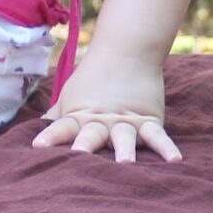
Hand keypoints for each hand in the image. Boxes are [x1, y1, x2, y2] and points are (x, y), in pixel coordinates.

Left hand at [32, 57, 179, 162]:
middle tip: (80, 155)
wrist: (128, 50)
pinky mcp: (149, 120)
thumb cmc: (94, 77)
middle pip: (92, 134)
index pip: (62, 127)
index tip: (38, 146)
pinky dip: (166, 147)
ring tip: (126, 162)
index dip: (51, 136)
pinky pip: (157, 136)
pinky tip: (175, 160)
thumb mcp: (72, 96)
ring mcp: (127, 122)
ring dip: (124, 149)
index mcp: (80, 116)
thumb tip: (39, 128)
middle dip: (86, 145)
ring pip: (124, 137)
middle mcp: (102, 121)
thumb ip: (59, 116)